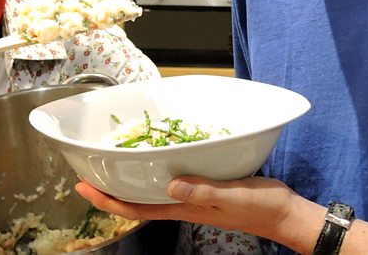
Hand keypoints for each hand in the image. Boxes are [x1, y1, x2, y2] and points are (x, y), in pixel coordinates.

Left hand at [75, 175, 322, 246]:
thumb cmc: (260, 206)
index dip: (106, 199)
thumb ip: (201, 190)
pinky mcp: (205, 187)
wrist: (285, 213)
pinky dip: (157, 169)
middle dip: (110, 188)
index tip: (82, 187)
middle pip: (136, 200)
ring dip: (130, 179)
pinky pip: (172, 180)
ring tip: (112, 161)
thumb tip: (169, 184)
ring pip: (152, 191)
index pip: (135, 207)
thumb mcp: (231, 195)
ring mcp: (193, 197)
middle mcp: (182, 203)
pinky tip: (157, 155)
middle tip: (87, 169)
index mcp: (183, 208)